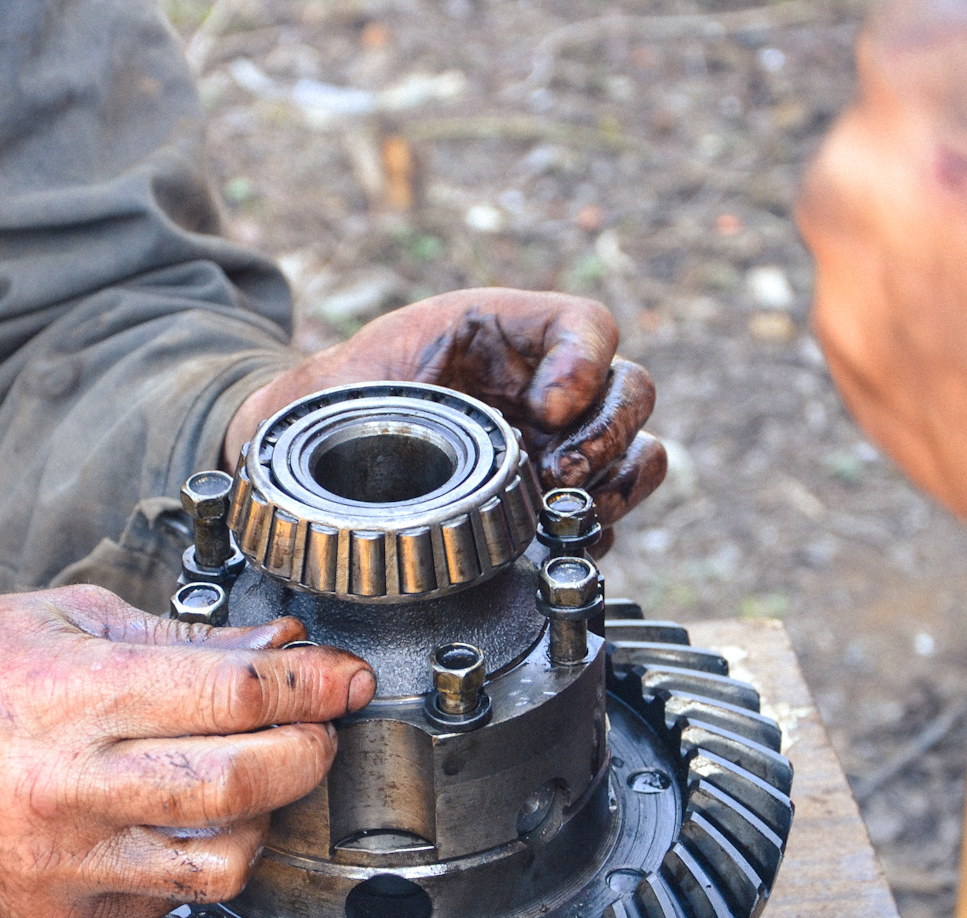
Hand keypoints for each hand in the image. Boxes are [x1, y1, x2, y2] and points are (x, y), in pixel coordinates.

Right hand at [0, 586, 374, 917]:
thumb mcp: (67, 618)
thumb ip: (181, 638)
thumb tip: (278, 643)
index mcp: (74, 694)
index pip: (235, 694)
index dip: (312, 684)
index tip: (345, 679)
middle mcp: (73, 785)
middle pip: (242, 783)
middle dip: (308, 752)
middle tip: (317, 730)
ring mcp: (69, 860)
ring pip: (222, 863)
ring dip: (264, 819)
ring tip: (252, 782)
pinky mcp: (67, 913)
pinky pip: (172, 899)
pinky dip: (200, 860)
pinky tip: (184, 821)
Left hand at [228, 288, 665, 555]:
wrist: (328, 459)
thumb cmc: (345, 401)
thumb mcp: (355, 375)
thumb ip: (378, 388)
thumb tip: (381, 429)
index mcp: (508, 334)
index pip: (585, 326)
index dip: (584, 362)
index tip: (548, 408)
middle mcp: (549, 386)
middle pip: (631, 391)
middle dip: (606, 434)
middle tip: (560, 471)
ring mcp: (562, 445)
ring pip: (638, 454)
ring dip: (615, 484)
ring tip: (564, 512)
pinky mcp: (558, 501)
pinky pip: (609, 515)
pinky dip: (595, 530)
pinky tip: (552, 542)